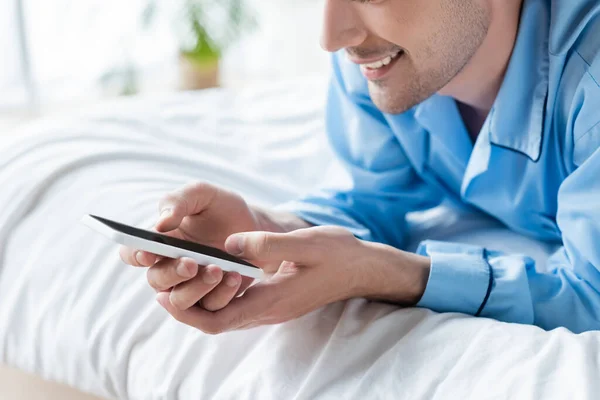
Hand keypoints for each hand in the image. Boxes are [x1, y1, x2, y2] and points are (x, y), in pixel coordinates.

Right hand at [119, 182, 270, 310]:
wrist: (255, 225)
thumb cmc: (222, 207)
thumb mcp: (201, 194)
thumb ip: (177, 201)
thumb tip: (160, 224)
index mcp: (159, 242)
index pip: (133, 253)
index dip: (136, 255)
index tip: (149, 252)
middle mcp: (169, 267)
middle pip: (156, 280)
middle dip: (172, 272)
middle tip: (191, 263)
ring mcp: (191, 286)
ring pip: (179, 300)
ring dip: (195, 288)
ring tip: (216, 270)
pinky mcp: (214, 299)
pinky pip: (210, 308)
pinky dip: (221, 294)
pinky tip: (234, 277)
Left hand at [155, 226, 430, 333]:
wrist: (362, 268)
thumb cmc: (338, 255)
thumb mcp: (305, 243)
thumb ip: (267, 244)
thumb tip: (229, 243)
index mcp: (272, 300)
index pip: (219, 320)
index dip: (188, 311)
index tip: (164, 295)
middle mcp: (268, 310)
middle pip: (216, 322)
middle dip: (187, 308)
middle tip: (163, 287)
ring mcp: (273, 307)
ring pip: (226, 315)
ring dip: (201, 301)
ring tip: (182, 277)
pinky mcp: (276, 300)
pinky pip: (238, 305)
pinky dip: (218, 294)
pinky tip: (212, 273)